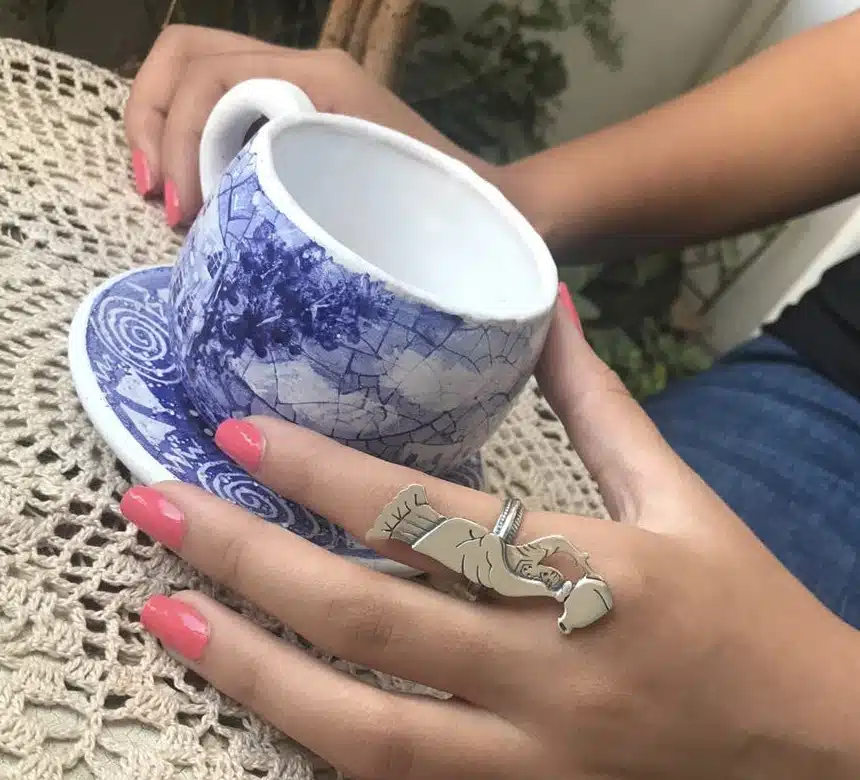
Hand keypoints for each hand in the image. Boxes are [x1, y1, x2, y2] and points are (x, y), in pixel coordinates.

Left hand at [119, 293, 859, 779]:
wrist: (813, 751)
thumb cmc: (743, 605)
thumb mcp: (678, 493)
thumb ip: (599, 400)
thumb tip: (551, 300)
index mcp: (598, 571)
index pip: (433, 516)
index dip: (326, 474)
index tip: (238, 429)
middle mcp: (553, 669)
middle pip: (372, 616)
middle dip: (248, 559)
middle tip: (151, 504)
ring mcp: (530, 759)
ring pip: (363, 723)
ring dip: (251, 668)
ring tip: (162, 614)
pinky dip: (314, 744)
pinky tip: (250, 697)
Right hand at [125, 24, 491, 227]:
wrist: (487, 207)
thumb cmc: (438, 210)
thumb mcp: (360, 197)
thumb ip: (283, 182)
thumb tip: (209, 206)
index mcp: (318, 76)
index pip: (208, 72)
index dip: (175, 138)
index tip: (180, 209)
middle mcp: (304, 65)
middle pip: (187, 54)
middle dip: (153, 122)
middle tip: (157, 194)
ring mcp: (302, 82)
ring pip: (197, 72)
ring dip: (164, 128)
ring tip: (166, 195)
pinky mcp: (301, 111)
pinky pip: (224, 104)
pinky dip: (191, 140)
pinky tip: (195, 189)